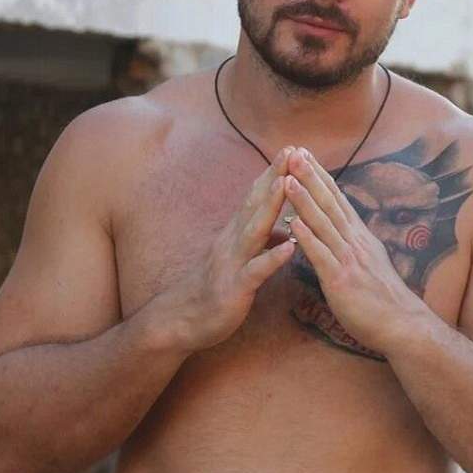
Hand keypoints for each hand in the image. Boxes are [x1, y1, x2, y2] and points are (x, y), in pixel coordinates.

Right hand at [157, 147, 295, 353]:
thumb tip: (287, 233)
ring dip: (272, 205)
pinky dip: (272, 258)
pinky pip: (255, 271)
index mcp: (236, 234)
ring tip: (288, 183)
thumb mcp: (239, 262)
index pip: (256, 196)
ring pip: (255, 229)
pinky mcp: (234, 288)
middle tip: (294, 150)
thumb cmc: (213, 291)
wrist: (179, 322)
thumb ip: (261, 245)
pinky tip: (290, 248)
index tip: (293, 149)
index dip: (274, 173)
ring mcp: (232, 262)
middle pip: (256, 203)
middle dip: (275, 176)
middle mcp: (233, 241)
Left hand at [283, 148, 430, 355]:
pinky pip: (320, 255)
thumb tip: (345, 230)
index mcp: (359, 237)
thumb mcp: (371, 262)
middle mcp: (355, 241)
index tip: (306, 156)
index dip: (321, 177)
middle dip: (311, 177)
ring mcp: (348, 259)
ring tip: (288, 178)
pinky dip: (306, 236)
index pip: (338, 200)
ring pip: (323, 223)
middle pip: (330, 203)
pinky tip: (292, 222)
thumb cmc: (385, 299)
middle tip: (294, 153)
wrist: (403, 325)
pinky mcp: (340, 279)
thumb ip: (355, 244)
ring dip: (304, 199)